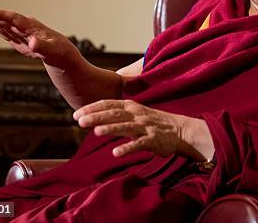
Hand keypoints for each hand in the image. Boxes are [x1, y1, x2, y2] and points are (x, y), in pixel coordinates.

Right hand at [0, 9, 76, 67]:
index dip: (0, 15)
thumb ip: (42, 46)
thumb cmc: (59, 50)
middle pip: (1, 18)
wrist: (60, 52)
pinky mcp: (13, 35)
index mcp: (31, 26)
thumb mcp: (53, 51)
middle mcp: (22, 25)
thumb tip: (33, 43)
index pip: (14, 17)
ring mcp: (17, 29)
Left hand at [73, 99, 213, 159]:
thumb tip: (94, 119)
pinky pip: (139, 144)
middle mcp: (137, 114)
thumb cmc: (154, 122)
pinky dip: (127, 148)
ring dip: (111, 128)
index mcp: (132, 107)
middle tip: (79, 121)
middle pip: (115, 114)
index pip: (109, 104)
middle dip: (97, 116)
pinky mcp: (153, 140)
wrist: (181, 130)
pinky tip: (115, 153)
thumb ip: (118, 115)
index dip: (92, 108)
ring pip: (126, 126)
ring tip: (95, 132)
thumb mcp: (136, 114)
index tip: (76, 114)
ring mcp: (145, 127)